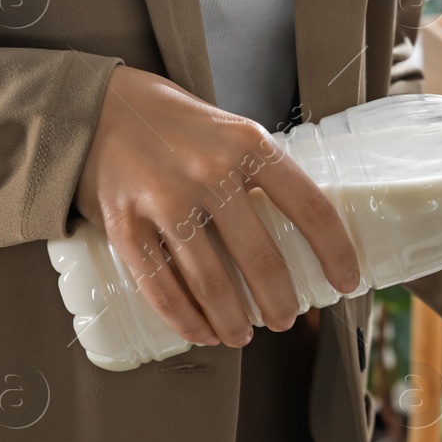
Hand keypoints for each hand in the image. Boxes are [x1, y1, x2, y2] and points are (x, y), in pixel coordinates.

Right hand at [74, 66, 359, 348]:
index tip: (347, 283)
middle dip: (280, 302)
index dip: (335, 253)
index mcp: (249, 145)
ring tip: (243, 337)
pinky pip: (160, 287)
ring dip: (233, 322)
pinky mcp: (124, 225)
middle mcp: (210, 172)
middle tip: (285, 319)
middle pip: (261, 258)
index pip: (310, 207)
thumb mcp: (230, 131)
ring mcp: (164, 200)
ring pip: (212, 283)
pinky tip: (201, 334)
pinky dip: (185, 320)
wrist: (94, 105)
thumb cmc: (176, 124)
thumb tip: (302, 232)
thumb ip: (259, 174)